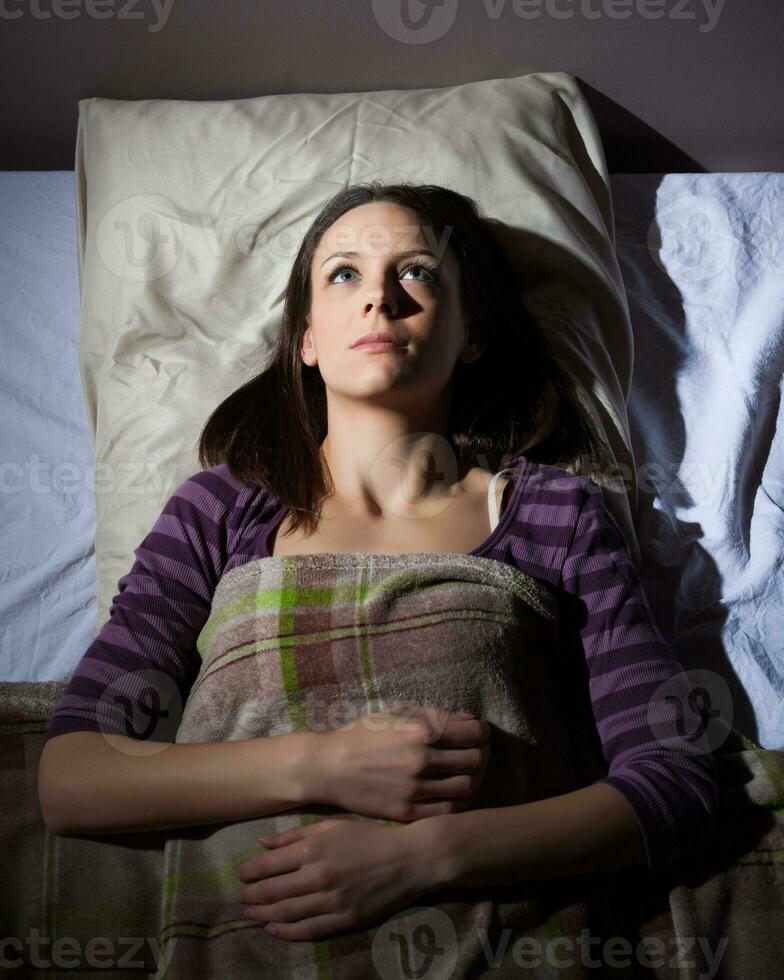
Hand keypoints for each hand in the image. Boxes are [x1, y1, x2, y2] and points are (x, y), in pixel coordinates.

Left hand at [236, 817, 430, 941]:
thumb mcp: (332, 825)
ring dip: (262, 915)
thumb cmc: (369, 837)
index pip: (268, 866)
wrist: (408, 859)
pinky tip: (273, 928)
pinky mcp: (344, 920)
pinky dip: (285, 932)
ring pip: (285, 914)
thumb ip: (294, 836)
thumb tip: (261, 844)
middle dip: (250, 896)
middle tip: (240, 897)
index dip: (248, 873)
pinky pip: (307, 930)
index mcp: (313, 850)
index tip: (241, 875)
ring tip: (250, 913)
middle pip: (271, 892)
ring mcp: (331, 901)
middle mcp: (318, 877)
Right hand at [310, 704, 490, 821]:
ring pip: (467, 787)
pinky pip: (449, 811)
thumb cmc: (363, 735)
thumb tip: (470, 721)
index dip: (483, 732)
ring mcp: (415, 788)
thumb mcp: (397, 714)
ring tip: (467, 774)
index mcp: (421, 730)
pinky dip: (460, 802)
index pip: (475, 733)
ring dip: (474, 778)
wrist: (329, 767)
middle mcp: (422, 759)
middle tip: (478, 753)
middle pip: (476, 760)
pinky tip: (455, 794)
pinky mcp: (407, 811)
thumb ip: (435, 716)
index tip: (480, 734)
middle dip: (482, 754)